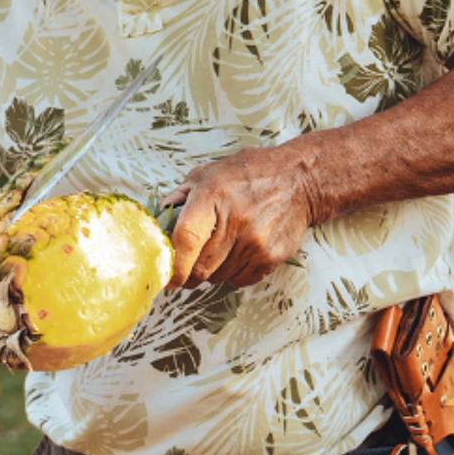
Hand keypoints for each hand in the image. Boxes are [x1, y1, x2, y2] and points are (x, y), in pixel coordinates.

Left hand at [162, 145, 323, 289]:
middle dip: (189, 271)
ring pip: (218, 277)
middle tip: (188, 264)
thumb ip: (179, 197)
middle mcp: (236, 221)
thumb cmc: (248, 175)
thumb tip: (156, 223)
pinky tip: (237, 252)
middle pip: (200, 267)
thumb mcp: (207, 174)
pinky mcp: (271, 257)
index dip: (173, 264)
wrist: (297, 180)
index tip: (166, 275)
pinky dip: (232, 274)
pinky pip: (239, 280)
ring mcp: (256, 242)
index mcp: (213, 196)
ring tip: (219, 249)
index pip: (186, 239)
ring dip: (211, 271)